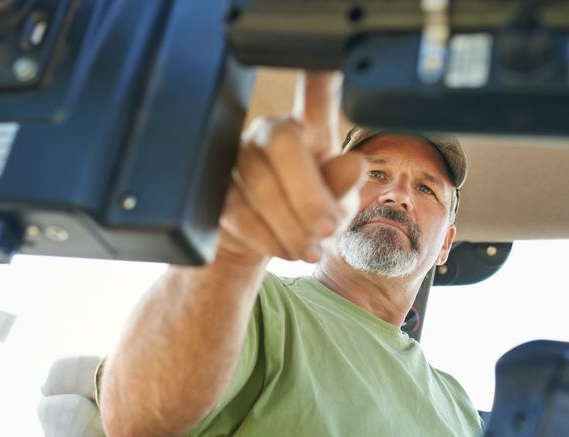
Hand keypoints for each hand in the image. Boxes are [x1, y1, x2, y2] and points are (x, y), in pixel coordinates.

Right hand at [217, 71, 366, 264]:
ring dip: (291, 225)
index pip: (316, 91)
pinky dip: (268, 237)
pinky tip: (285, 249)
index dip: (319, 71)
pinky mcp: (215, 189)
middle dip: (308, 194)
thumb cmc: (308, 213)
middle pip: (282, 143)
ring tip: (310, 250)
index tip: (325, 53)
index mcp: (309, 128)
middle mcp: (270, 133)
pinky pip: (239, 210)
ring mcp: (237, 157)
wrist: (265, 245)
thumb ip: (344, 186)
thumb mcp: (337, 204)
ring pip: (259, 183)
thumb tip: (353, 165)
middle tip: (327, 229)